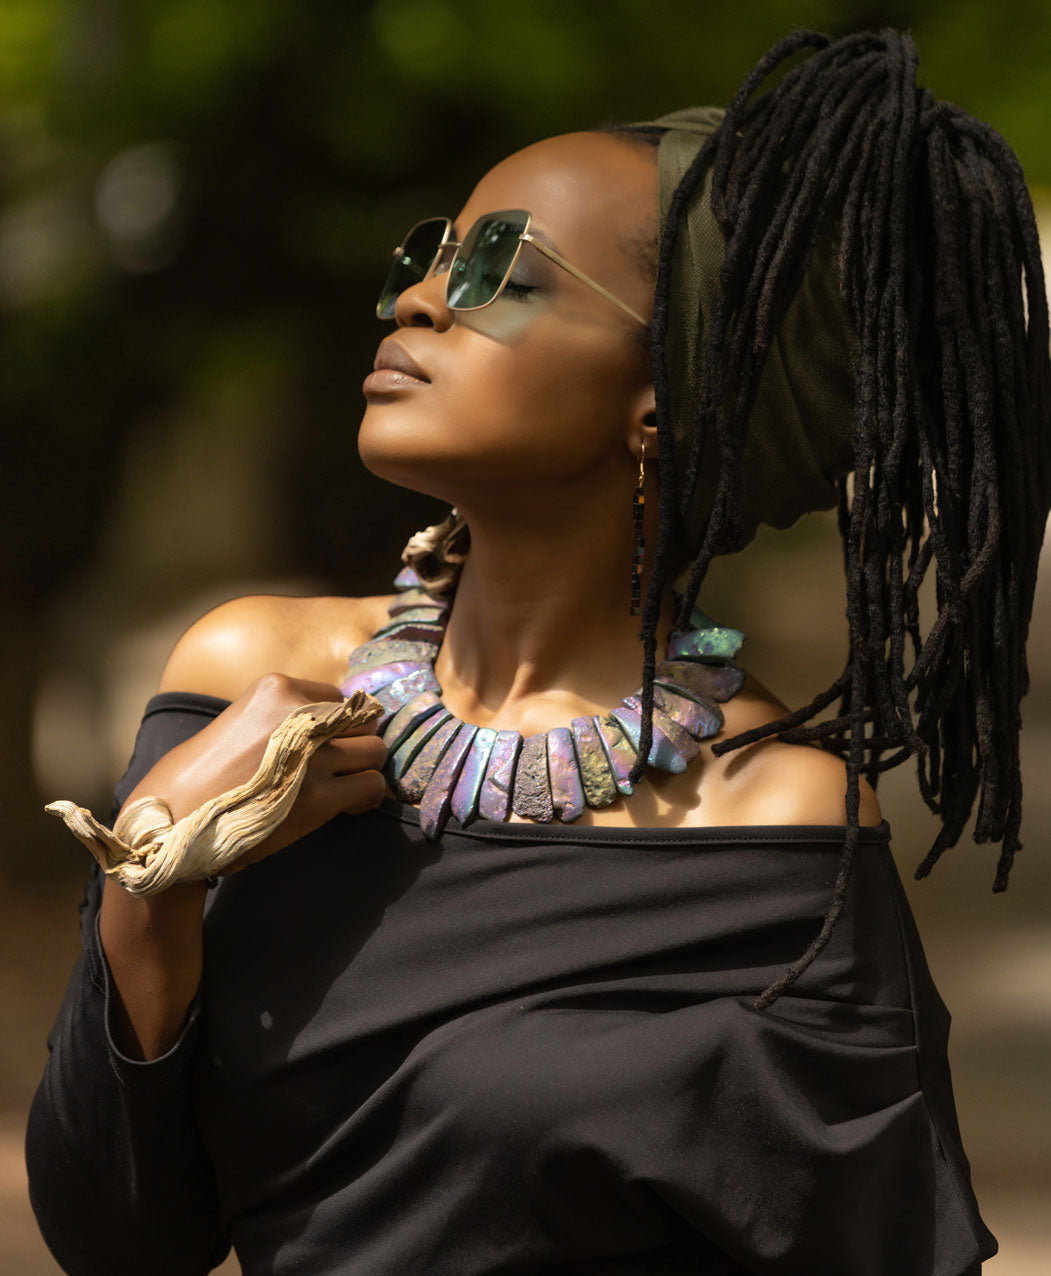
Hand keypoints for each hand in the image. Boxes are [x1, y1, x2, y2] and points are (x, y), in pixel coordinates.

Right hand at [120, 673, 387, 878]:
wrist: (174, 820)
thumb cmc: (200, 776)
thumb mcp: (240, 720)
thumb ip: (284, 718)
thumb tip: (332, 725)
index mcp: (276, 690)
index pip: (338, 698)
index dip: (337, 726)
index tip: (327, 746)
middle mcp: (299, 714)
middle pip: (362, 722)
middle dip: (355, 746)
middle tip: (340, 769)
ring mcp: (312, 755)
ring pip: (374, 751)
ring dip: (364, 770)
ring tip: (345, 787)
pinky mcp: (319, 795)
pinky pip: (372, 785)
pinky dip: (368, 796)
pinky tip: (349, 806)